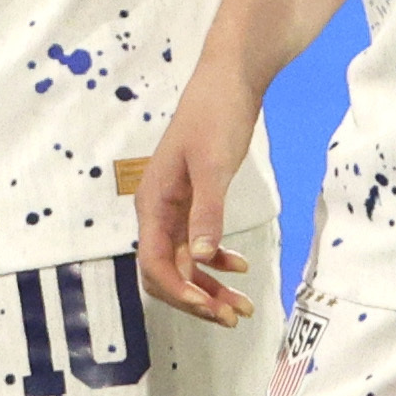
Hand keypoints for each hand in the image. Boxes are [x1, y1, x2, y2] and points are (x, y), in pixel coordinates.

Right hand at [130, 90, 266, 323]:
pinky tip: (239, 267)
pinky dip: (215, 262)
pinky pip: (197, 244)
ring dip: (209, 286)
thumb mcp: (213, 164)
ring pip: (185, 262)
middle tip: (234, 316)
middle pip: (167, 272)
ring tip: (242, 306)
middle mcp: (158, 210)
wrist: (228, 79)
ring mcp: (174, 207)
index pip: (156, 264)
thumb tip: (204, 257)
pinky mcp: (193, 201)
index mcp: (153, 203)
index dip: (181, 292)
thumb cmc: (216, 115)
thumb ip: (208, 212)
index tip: (212, 308)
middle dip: (197, 298)